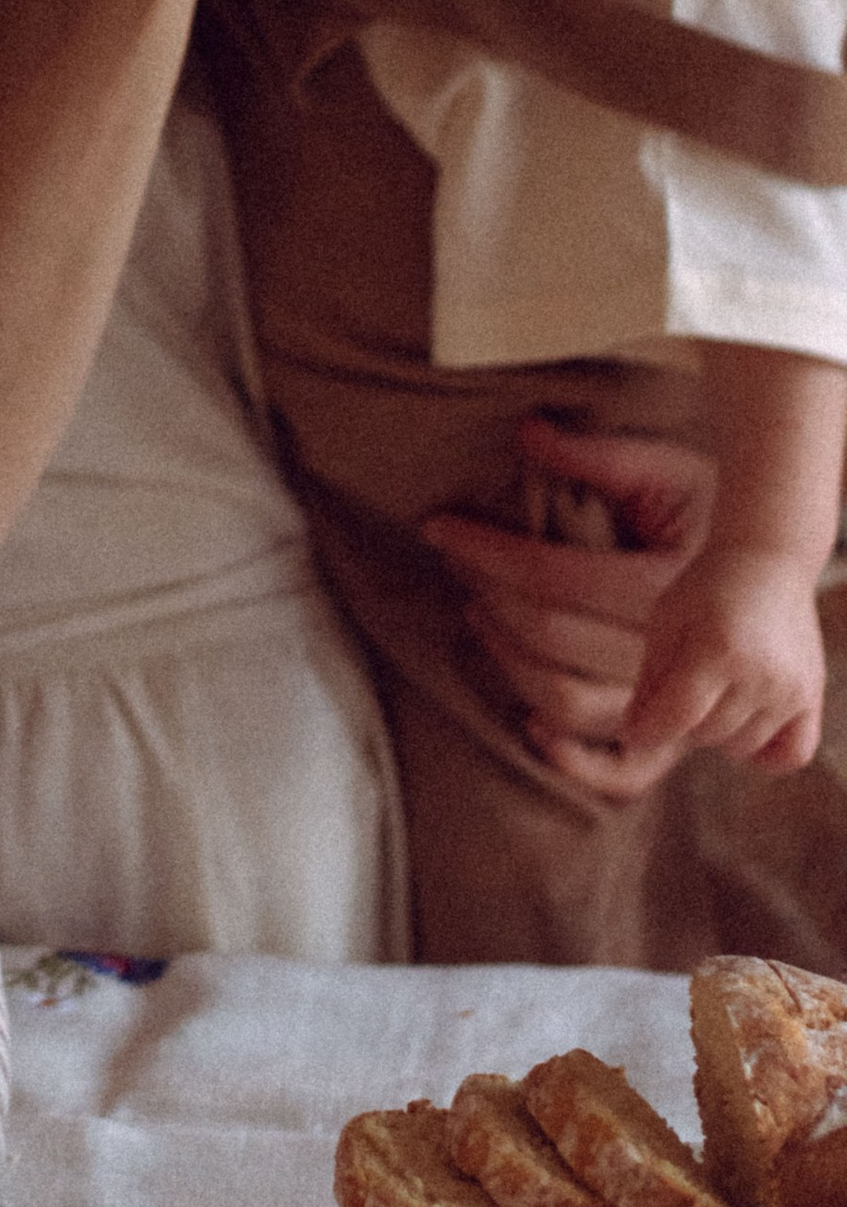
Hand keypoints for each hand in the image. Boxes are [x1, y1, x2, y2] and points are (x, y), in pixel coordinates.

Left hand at [421, 418, 713, 798]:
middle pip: (552, 641)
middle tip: (456, 562)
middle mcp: (672, 654)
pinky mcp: (674, 735)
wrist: (768, 564)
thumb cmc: (705, 507)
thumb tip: (526, 431)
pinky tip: (531, 726)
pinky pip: (624, 774)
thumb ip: (595, 456)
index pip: (552, 578)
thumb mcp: (661, 469)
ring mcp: (675, 702)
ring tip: (478, 615)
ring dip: (509, 664)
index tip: (437, 528)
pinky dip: (574, 762)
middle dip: (489, 596)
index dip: (485, 552)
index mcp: (667, 586)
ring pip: (570, 704)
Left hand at [618, 542, 829, 771]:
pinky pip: (792, 754)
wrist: (768, 558)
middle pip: (706, 735)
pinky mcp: (813, 695)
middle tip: (678, 689)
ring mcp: (791, 689)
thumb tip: (633, 734)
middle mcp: (761, 675)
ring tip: (713, 692)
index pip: (677, 717)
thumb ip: (650, 680)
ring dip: (718, 732)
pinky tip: (745, 727)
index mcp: (717, 650)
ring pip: (741, 748)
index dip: (646, 731)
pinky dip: (767, 755)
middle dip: (680, 723)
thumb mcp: (667, 621)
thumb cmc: (706, 587)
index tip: (630, 730)